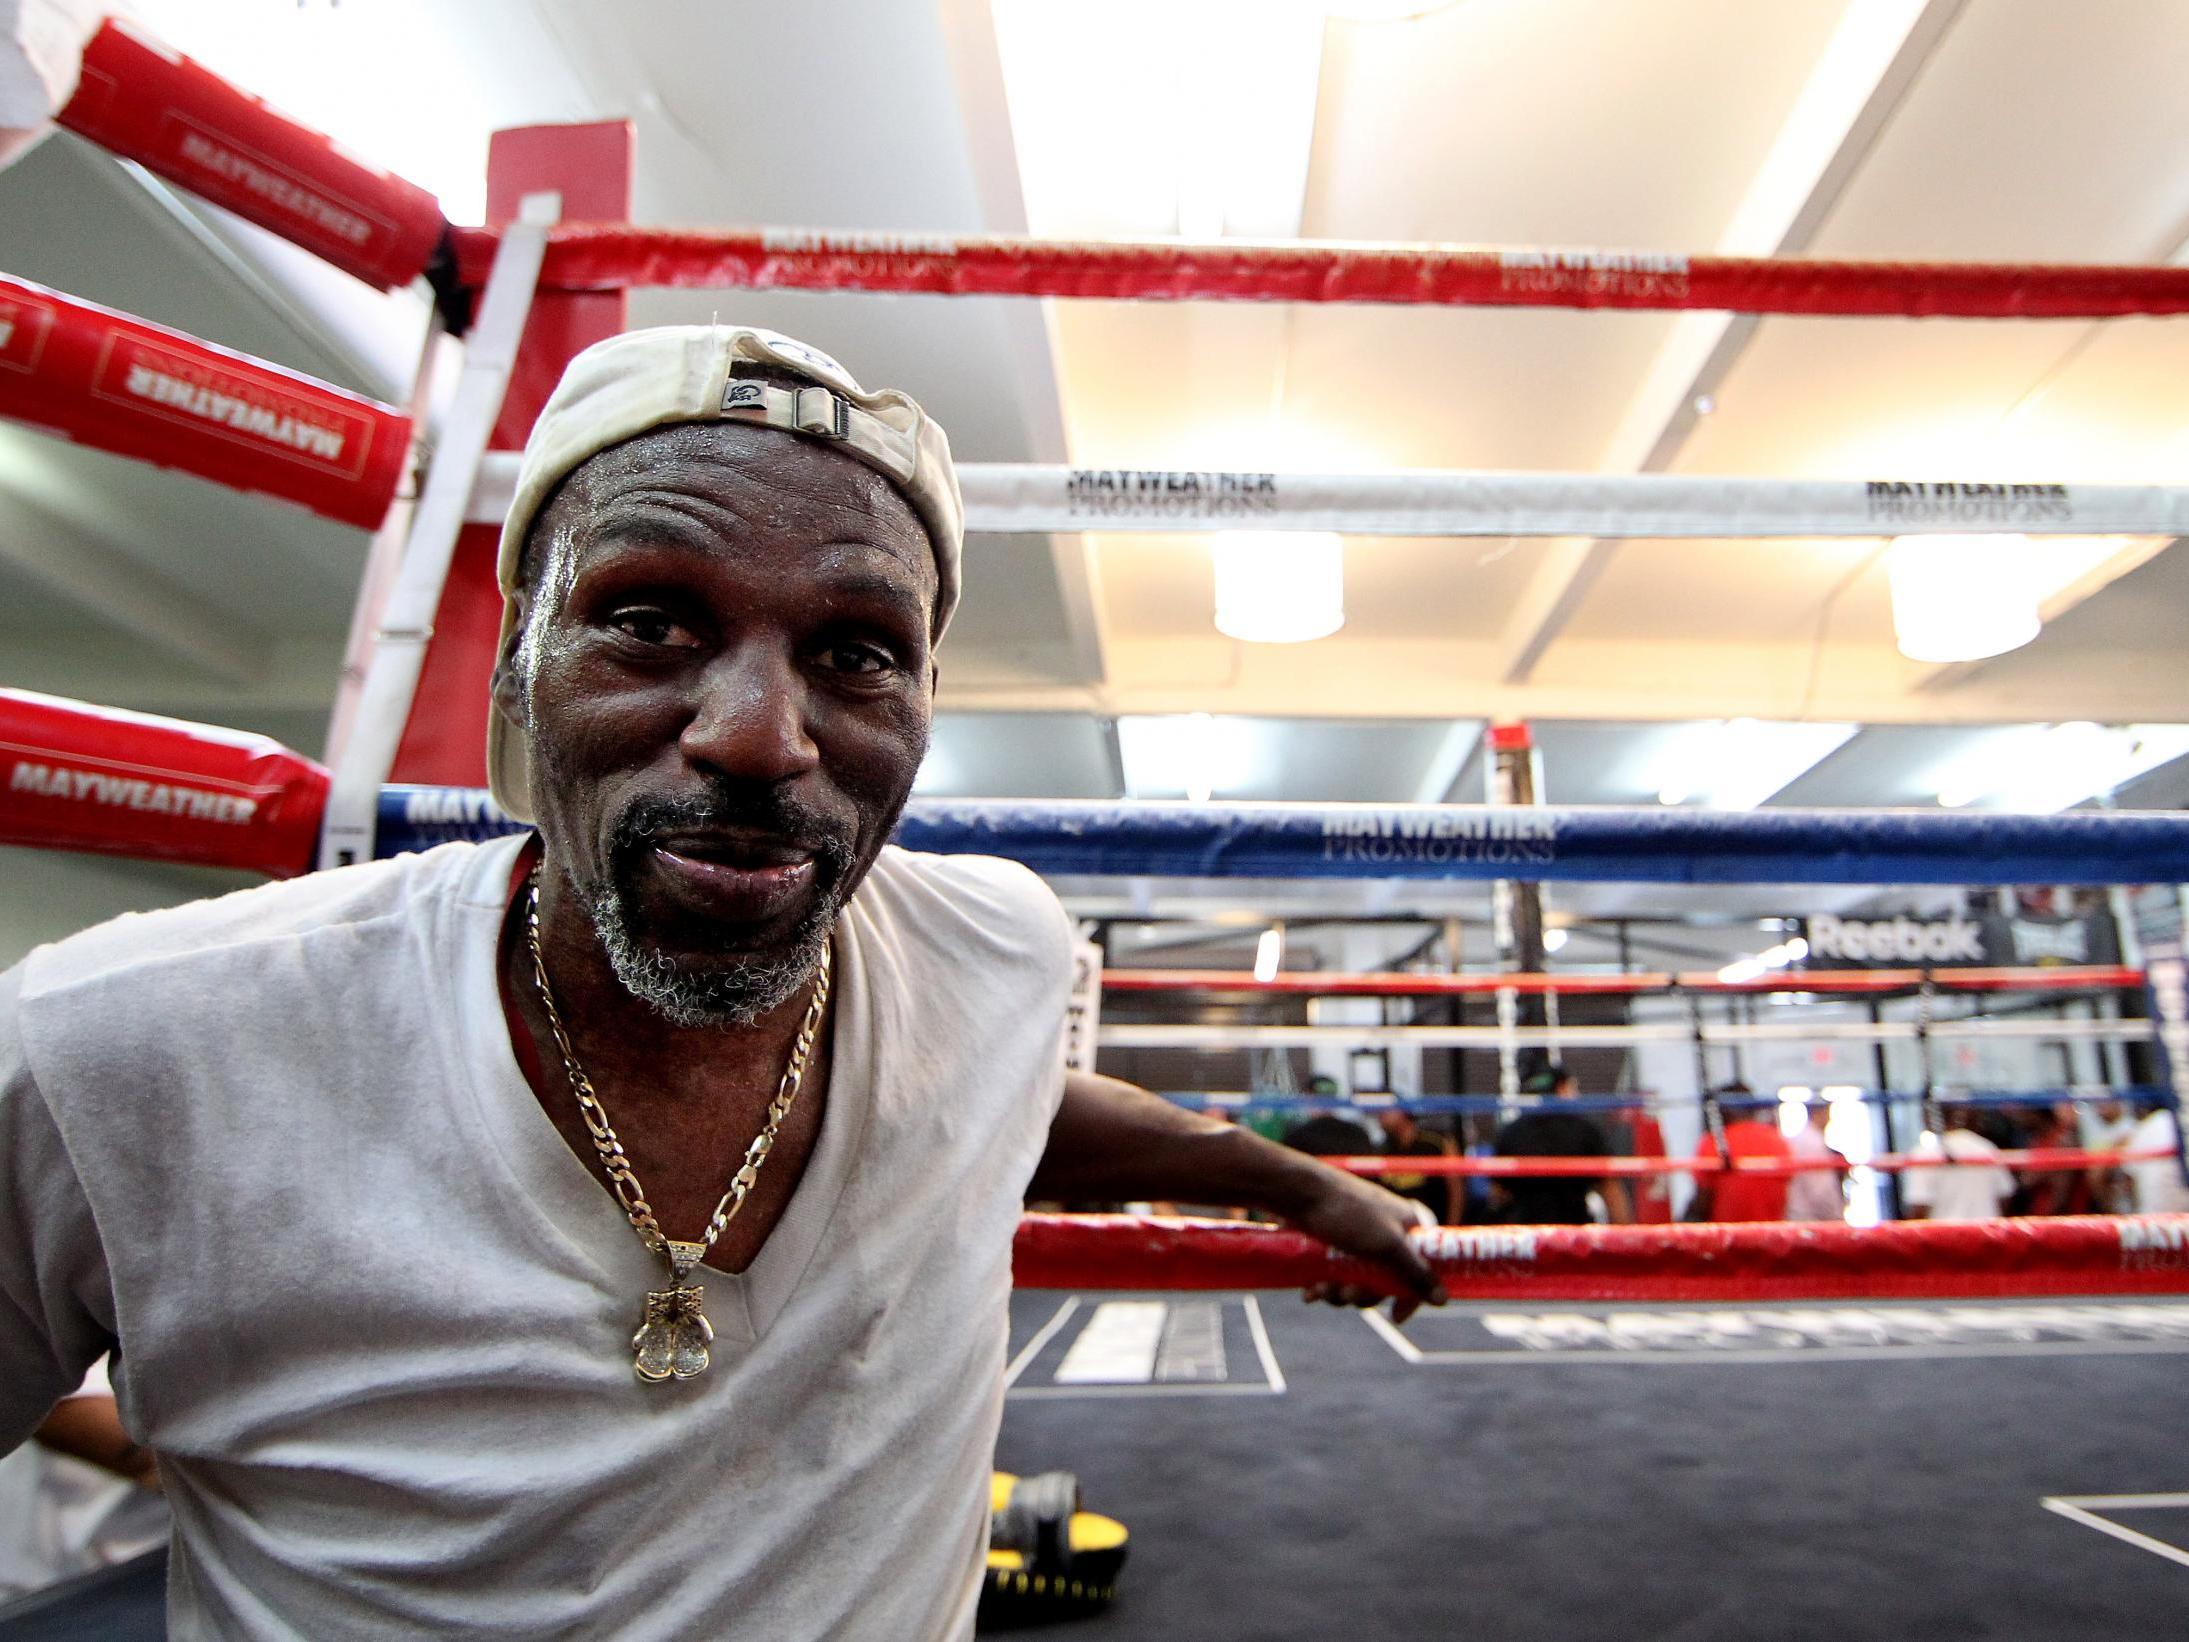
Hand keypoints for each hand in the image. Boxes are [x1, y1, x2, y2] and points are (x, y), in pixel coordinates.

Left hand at [1286, 1170, 1447, 1324]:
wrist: (1296, 1192)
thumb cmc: (1347, 1213)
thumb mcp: (1387, 1245)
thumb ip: (1416, 1272)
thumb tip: (1444, 1299)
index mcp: (1409, 1227)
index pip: (1425, 1269)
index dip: (1411, 1295)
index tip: (1396, 1317)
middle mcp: (1388, 1233)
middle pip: (1388, 1282)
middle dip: (1365, 1295)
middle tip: (1347, 1294)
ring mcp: (1360, 1240)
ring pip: (1359, 1282)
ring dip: (1340, 1293)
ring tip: (1322, 1288)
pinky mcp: (1335, 1244)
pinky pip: (1338, 1275)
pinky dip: (1326, 1286)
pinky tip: (1311, 1290)